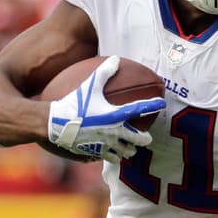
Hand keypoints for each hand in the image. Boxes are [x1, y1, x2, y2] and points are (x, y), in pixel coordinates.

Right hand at [47, 56, 164, 161]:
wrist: (55, 124)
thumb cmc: (73, 103)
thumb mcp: (89, 85)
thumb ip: (104, 72)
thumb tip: (116, 58)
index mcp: (116, 115)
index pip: (140, 109)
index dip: (153, 105)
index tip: (161, 103)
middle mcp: (115, 132)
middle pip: (140, 140)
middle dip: (145, 139)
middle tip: (146, 137)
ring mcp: (107, 145)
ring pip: (127, 153)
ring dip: (130, 150)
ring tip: (129, 146)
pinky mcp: (97, 154)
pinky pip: (112, 158)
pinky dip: (114, 156)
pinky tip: (112, 153)